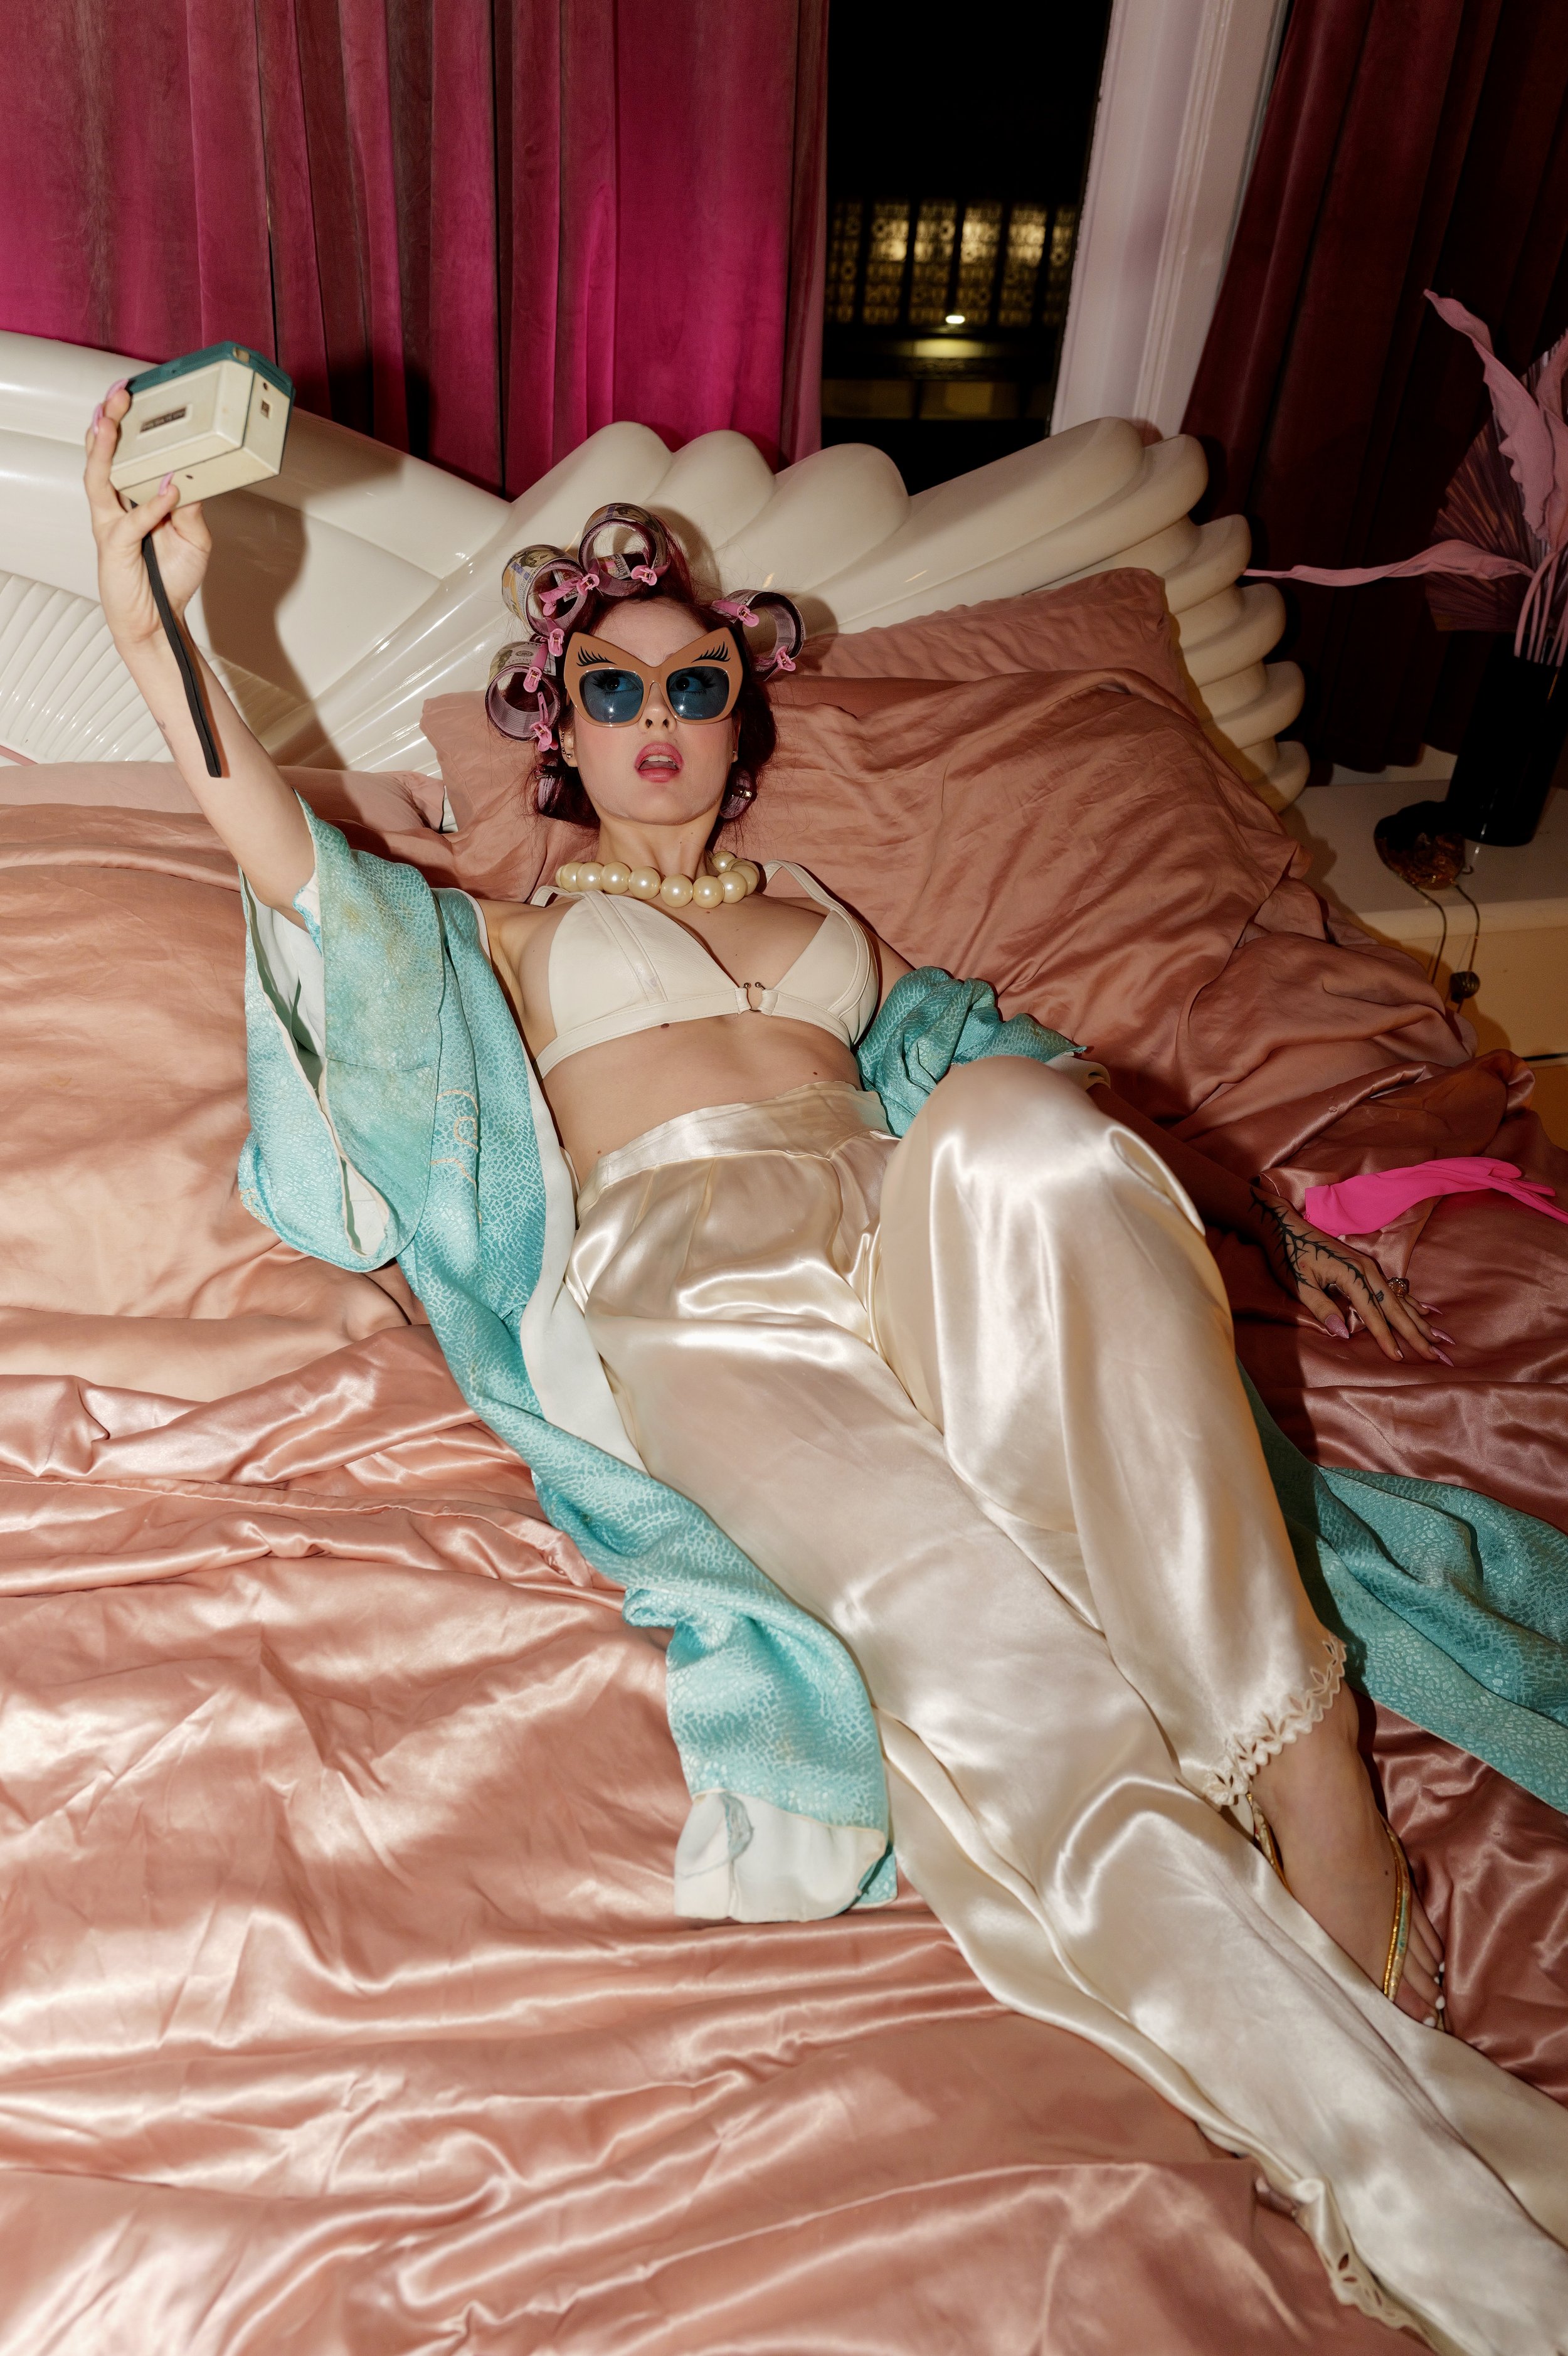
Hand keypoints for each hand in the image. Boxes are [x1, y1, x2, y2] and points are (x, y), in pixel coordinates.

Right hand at [83, 382, 210, 650]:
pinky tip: (167, 489)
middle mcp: (116, 507)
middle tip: (119, 394)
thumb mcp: (194, 539)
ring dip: (107, 447)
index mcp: (132, 499)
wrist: (157, 622)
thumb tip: (192, 480)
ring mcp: (111, 524)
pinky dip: (151, 505)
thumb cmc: (170, 581)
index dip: (127, 425)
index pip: (125, 454)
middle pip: (104, 455)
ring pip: (100, 477)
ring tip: (113, 419)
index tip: (137, 396)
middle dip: (110, 422)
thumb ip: (193, 508)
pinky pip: (132, 520)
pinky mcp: (115, 547)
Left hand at [1247, 1184, 1444, 1363]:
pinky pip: (1394, 1288)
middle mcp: (1367, 1269)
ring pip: (1399, 1298)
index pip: (1373, 1313)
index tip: (1398, 1357)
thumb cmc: (1288, 1256)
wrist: (1286, 1227)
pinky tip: (1424, 1312)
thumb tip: (1343, 1335)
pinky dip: (1410, 1302)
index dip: (1385, 1337)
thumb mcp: (1299, 1285)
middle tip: (1434, 1353)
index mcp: (1351, 1274)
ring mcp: (1369, 1266)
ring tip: (1437, 1338)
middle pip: (1394, 1306)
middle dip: (1414, 1332)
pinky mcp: (1366, 1266)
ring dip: (1418, 1319)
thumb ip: (1322, 1309)